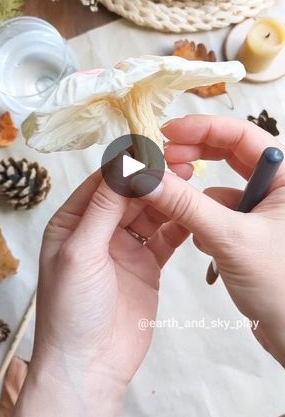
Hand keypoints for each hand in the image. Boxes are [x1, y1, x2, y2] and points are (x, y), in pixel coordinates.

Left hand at [8, 161, 190, 416]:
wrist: (90, 364)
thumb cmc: (71, 310)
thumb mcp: (80, 252)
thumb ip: (102, 209)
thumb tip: (120, 166)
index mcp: (73, 223)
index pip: (102, 184)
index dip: (127, 167)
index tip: (153, 151)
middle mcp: (98, 231)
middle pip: (129, 195)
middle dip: (152, 180)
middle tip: (178, 164)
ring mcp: (124, 247)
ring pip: (149, 213)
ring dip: (167, 198)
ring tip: (189, 181)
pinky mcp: (147, 264)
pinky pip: (164, 237)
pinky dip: (177, 224)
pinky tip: (191, 212)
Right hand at [131, 115, 284, 366]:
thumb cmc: (281, 287)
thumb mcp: (230, 238)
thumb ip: (186, 205)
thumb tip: (146, 178)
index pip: (242, 135)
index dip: (203, 128)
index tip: (167, 133)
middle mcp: (277, 187)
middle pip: (229, 154)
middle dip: (195, 155)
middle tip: (165, 160)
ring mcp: (263, 209)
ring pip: (220, 186)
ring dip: (198, 198)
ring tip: (183, 216)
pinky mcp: (251, 231)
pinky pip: (219, 213)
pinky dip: (204, 222)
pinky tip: (206, 246)